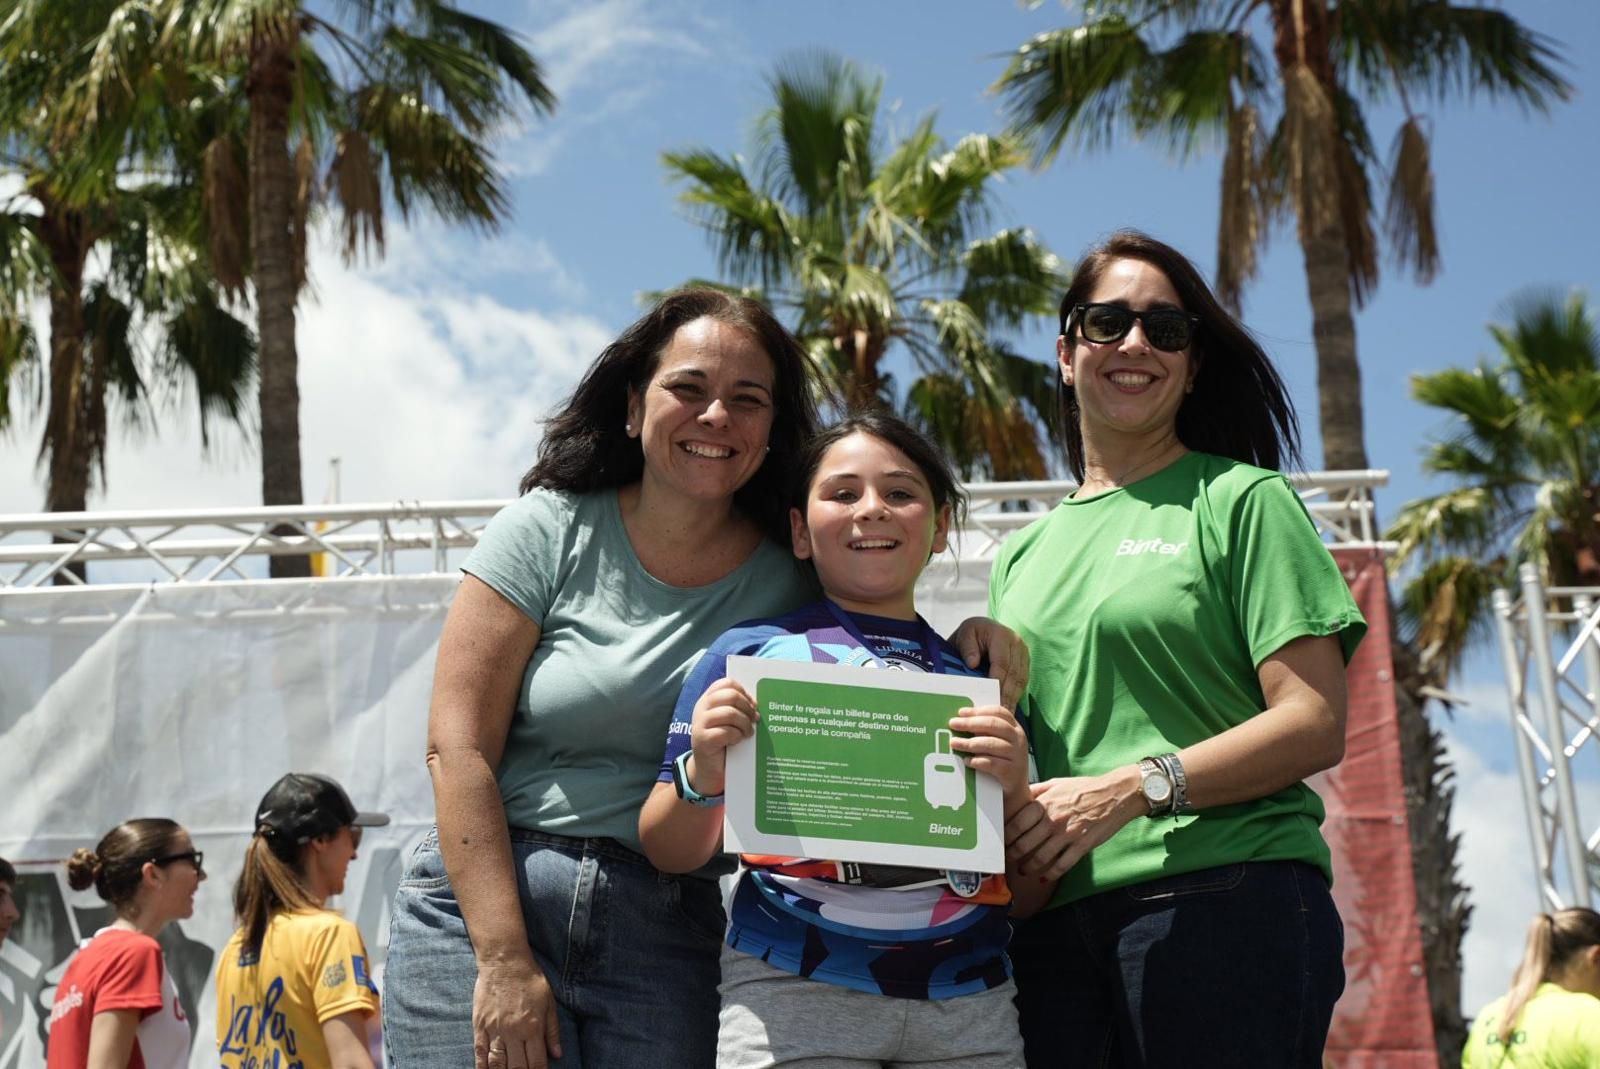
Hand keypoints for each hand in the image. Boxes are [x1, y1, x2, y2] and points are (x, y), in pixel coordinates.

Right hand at [473, 957, 561, 1068]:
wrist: (504, 961)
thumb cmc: (529, 979)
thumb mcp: (549, 1002)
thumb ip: (552, 1030)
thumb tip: (557, 1054)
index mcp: (532, 1027)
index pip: (536, 1063)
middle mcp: (513, 1032)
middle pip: (516, 1068)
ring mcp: (494, 1030)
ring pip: (497, 1064)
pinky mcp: (480, 1026)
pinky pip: (479, 1053)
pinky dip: (482, 1067)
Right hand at [688, 678, 756, 794]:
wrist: (710, 769)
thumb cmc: (725, 742)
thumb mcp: (731, 721)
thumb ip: (739, 708)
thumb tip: (757, 704)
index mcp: (709, 699)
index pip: (727, 683)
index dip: (744, 692)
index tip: (753, 705)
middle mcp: (702, 708)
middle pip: (730, 695)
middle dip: (747, 707)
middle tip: (754, 719)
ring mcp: (700, 723)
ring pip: (729, 713)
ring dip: (744, 723)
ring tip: (748, 733)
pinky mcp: (702, 740)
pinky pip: (725, 732)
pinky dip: (736, 736)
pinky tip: (737, 741)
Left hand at [947, 705, 1029, 806]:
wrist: (1015, 792)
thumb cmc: (1001, 762)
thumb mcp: (996, 744)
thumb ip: (984, 732)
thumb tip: (960, 721)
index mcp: (1015, 728)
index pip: (998, 712)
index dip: (979, 710)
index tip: (961, 712)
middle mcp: (1019, 739)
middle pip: (994, 724)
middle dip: (970, 723)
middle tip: (953, 724)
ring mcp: (1017, 756)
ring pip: (991, 743)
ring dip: (970, 742)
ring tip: (954, 743)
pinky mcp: (1012, 772)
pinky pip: (991, 763)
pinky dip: (977, 761)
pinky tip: (966, 761)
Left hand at [949, 617, 1029, 708]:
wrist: (980, 630)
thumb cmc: (971, 634)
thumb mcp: (964, 635)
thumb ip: (967, 647)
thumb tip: (973, 664)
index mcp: (1002, 635)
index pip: (1002, 663)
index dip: (997, 683)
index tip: (992, 700)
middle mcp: (1017, 643)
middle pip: (1014, 674)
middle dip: (1007, 695)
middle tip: (1000, 713)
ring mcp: (1023, 653)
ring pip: (1021, 679)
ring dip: (1013, 697)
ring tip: (1005, 714)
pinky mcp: (1025, 661)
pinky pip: (1023, 680)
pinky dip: (1016, 694)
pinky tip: (1009, 707)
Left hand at [1005, 768, 1144, 880]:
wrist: (1116, 794)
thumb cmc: (1085, 788)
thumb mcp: (1057, 783)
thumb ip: (1036, 791)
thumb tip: (1017, 795)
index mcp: (1045, 803)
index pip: (1017, 823)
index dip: (1006, 835)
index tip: (1001, 841)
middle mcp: (1054, 819)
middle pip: (1025, 844)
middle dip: (1013, 855)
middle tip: (1008, 860)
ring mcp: (1068, 834)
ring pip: (1041, 857)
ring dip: (1028, 867)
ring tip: (1023, 870)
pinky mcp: (1082, 845)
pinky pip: (1062, 865)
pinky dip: (1050, 874)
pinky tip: (1043, 877)